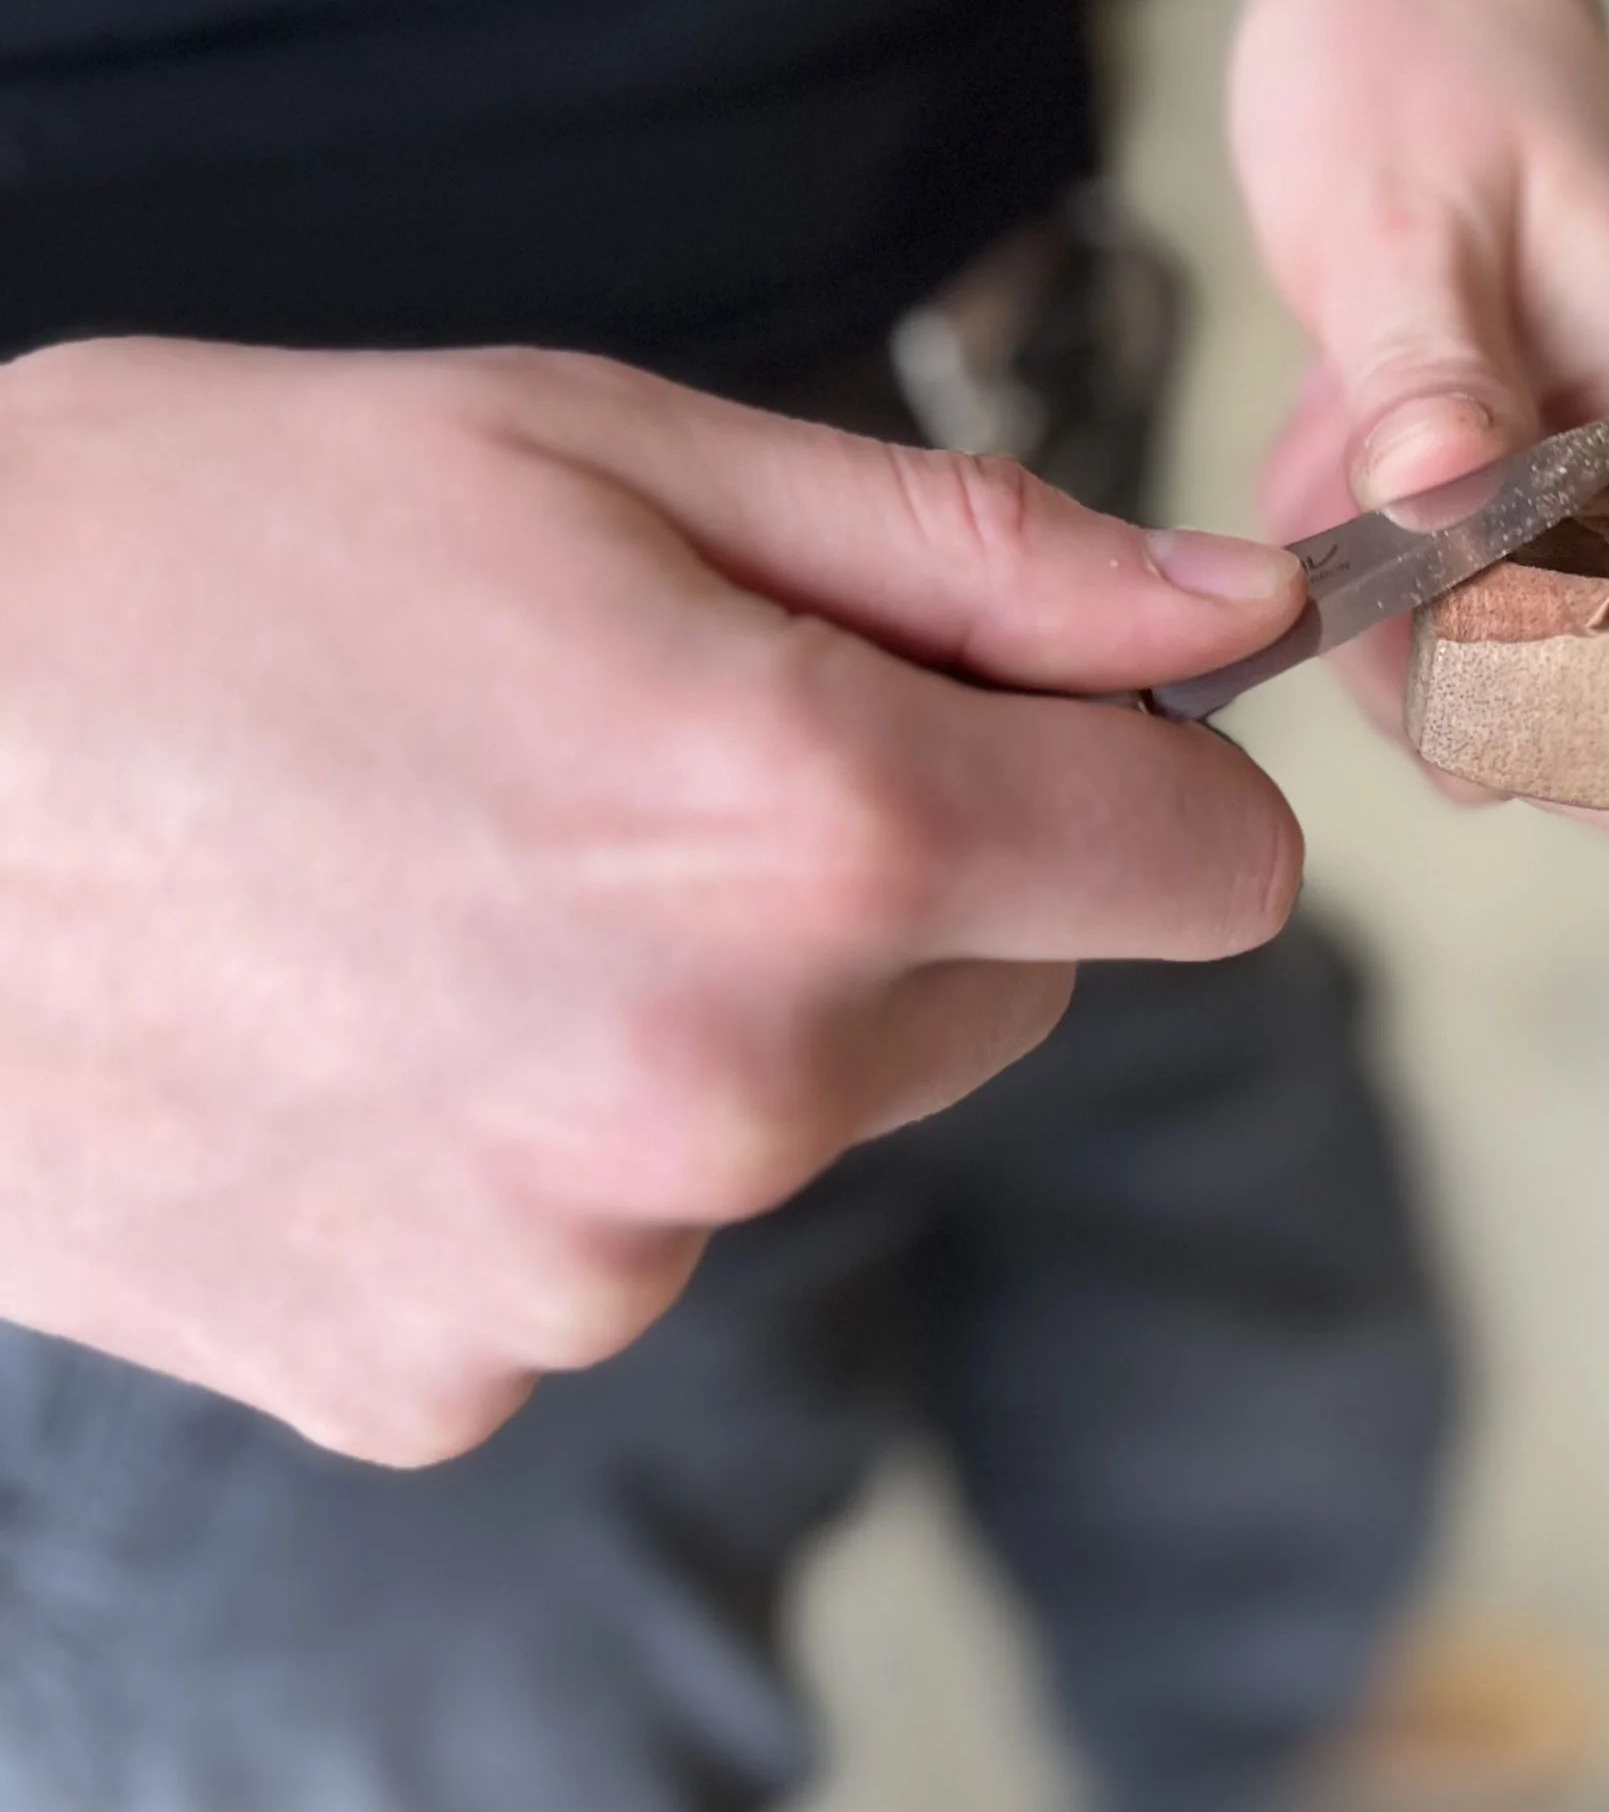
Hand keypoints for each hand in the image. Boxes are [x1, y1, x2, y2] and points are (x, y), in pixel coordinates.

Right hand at [0, 340, 1306, 1462]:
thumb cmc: (168, 547)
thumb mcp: (583, 440)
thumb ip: (969, 553)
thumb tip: (1236, 613)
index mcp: (811, 829)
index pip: (1211, 874)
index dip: (1140, 775)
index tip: (1029, 722)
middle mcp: (734, 1090)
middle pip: (1007, 995)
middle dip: (902, 877)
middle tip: (634, 750)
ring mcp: (581, 1267)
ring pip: (797, 1119)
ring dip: (704, 1011)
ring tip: (441, 870)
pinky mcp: (440, 1372)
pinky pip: (605, 1245)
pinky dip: (532, 1142)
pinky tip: (355, 1017)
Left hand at [1228, 0, 1608, 852]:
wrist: (1420, 6)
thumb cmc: (1427, 83)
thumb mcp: (1398, 221)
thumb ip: (1426, 379)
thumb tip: (1444, 502)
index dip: (1496, 677)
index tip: (1405, 531)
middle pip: (1561, 737)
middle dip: (1403, 625)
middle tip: (1356, 438)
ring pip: (1478, 708)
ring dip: (1362, 590)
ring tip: (1352, 412)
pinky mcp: (1578, 555)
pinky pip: (1440, 648)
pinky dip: (1357, 566)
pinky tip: (1351, 434)